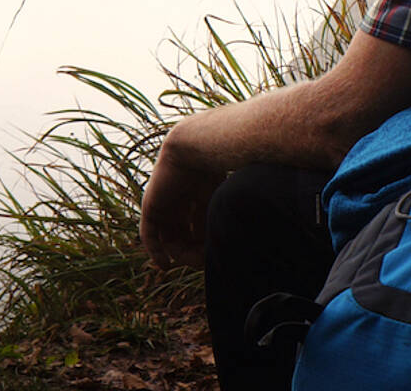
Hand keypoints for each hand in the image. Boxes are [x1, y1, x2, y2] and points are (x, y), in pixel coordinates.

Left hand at [140, 121, 221, 269]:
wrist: (196, 144)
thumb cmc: (221, 162)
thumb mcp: (229, 189)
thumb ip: (235, 207)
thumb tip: (260, 231)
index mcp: (201, 192)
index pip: (201, 226)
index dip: (208, 243)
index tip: (217, 255)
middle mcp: (182, 198)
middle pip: (185, 233)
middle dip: (196, 249)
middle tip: (206, 261)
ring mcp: (165, 201)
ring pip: (169, 236)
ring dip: (179, 252)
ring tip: (191, 261)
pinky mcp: (151, 205)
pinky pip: (149, 234)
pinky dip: (155, 250)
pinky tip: (165, 265)